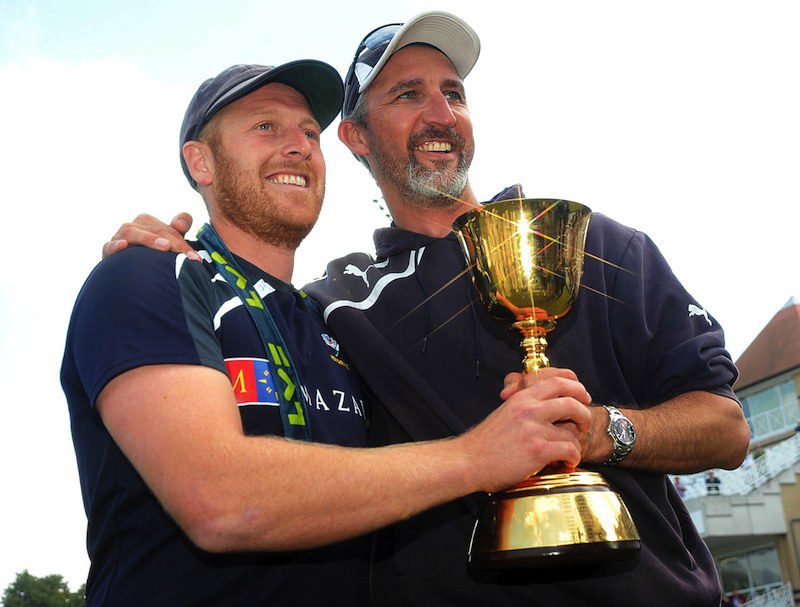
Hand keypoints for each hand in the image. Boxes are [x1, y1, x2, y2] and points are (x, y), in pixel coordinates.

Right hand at [102, 212, 200, 260]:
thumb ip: (177, 232)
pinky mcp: (108, 252)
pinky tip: (123, 246)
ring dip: (149, 239)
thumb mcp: (166, 245)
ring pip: (132, 232)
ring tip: (165, 247)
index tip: (196, 259)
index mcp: (149, 223)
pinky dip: (115, 245)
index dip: (184, 243)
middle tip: (187, 258)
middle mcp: (134, 227)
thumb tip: (183, 222)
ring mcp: (119, 237)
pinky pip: (109, 246)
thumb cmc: (148, 258)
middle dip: (174, 244)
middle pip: (155, 230)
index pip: (169, 229)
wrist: (126, 277)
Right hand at [460, 371, 591, 492]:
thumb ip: (524, 408)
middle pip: (572, 400)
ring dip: (576, 444)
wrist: (468, 461)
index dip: (576, 387)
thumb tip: (545, 409)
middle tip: (585, 424)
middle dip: (584, 413)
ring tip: (570, 453)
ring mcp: (534, 428)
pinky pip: (569, 450)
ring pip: (573, 430)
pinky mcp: (537, 449)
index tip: (582, 397)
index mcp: (521, 398)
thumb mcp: (504, 414)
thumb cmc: (484, 443)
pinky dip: (572, 458)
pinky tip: (566, 464)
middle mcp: (529, 409)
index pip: (558, 380)